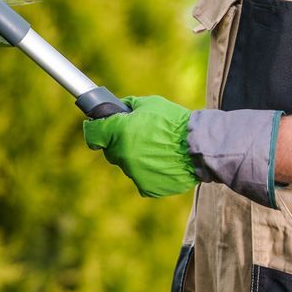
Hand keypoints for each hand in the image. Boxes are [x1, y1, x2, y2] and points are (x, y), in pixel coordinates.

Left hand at [82, 94, 198, 198]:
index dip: (94, 130)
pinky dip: (149, 173)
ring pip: (128, 165)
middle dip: (120, 143)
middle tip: (139, 136)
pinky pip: (141, 179)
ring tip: (158, 150)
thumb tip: (120, 108)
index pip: (92, 134)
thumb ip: (130, 106)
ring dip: (137, 158)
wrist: (199, 146)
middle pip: (111, 150)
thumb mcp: (150, 104)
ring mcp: (133, 173)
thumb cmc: (175, 122)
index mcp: (118, 132)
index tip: (98, 129)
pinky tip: (163, 163)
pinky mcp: (146, 187)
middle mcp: (122, 154)